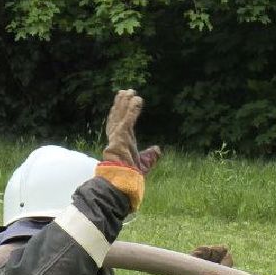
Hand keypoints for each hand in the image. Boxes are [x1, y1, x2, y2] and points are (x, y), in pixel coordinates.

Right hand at [97, 89, 160, 210]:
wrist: (124, 183)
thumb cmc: (131, 177)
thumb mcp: (144, 163)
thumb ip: (151, 155)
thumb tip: (158, 149)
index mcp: (121, 145)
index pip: (119, 125)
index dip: (120, 114)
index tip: (122, 103)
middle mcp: (117, 139)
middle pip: (117, 117)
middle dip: (120, 104)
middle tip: (124, 91)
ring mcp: (118, 137)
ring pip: (121, 115)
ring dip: (125, 103)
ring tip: (129, 91)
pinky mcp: (121, 136)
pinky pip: (128, 119)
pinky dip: (133, 109)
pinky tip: (137, 99)